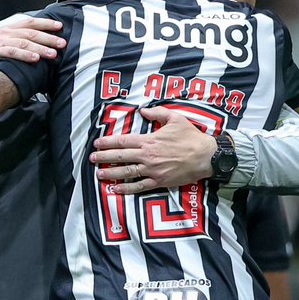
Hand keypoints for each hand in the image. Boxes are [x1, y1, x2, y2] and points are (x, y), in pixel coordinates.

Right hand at [0, 17, 64, 77]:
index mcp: (8, 29)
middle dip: (48, 37)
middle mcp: (4, 32)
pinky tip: (36, 58)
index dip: (46, 23)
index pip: (30, 22)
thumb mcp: (5, 48)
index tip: (60, 26)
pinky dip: (25, 55)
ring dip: (41, 47)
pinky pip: (12, 52)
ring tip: (53, 54)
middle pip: (30, 32)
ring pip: (24, 42)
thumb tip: (41, 48)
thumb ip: (19, 44)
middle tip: (62, 43)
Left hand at [89, 107, 215, 193]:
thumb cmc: (191, 137)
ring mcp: (153, 170)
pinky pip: (139, 186)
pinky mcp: (159, 181)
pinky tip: (116, 189)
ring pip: (127, 172)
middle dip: (105, 158)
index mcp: (150, 140)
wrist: (206, 156)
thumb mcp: (175, 118)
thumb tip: (143, 110)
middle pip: (121, 157)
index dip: (108, 142)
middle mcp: (148, 155)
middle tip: (92, 158)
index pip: (124, 141)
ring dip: (111, 173)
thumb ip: (157, 113)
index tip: (97, 143)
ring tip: (99, 174)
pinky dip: (127, 188)